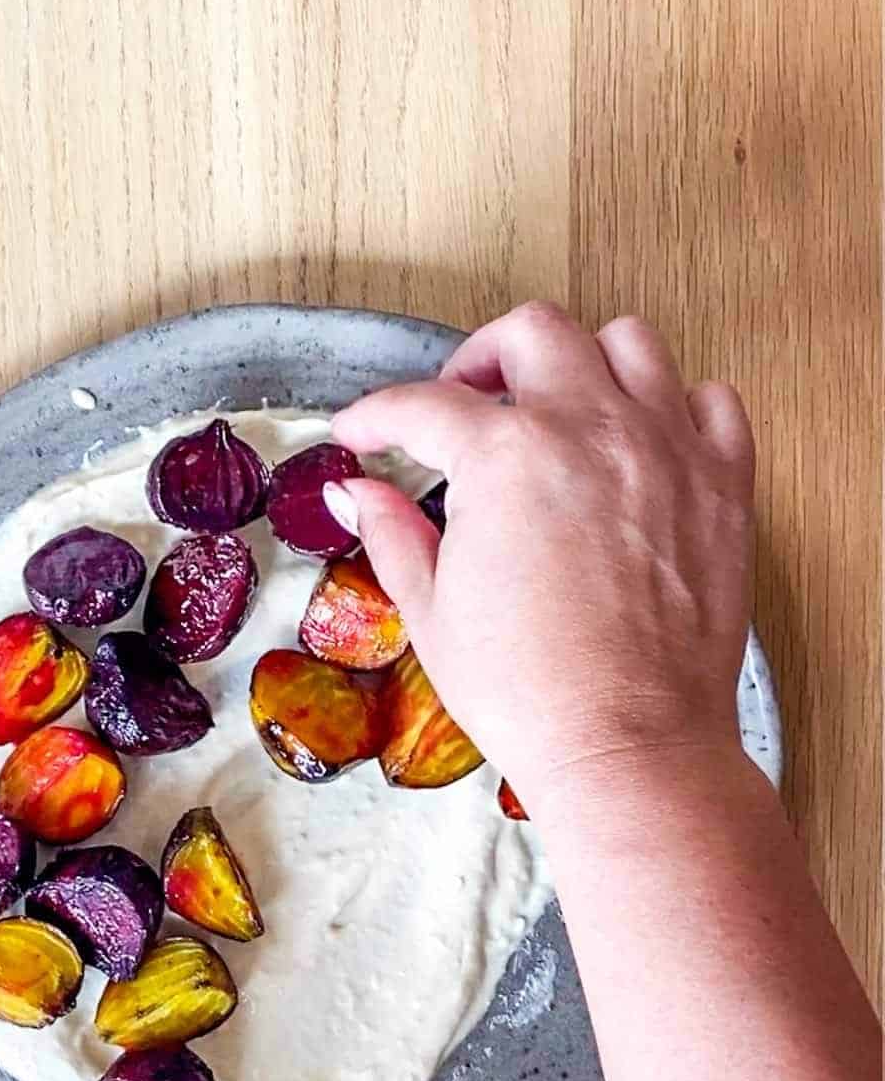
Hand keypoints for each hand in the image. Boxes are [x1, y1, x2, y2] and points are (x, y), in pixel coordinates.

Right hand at [326, 301, 755, 814]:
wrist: (627, 747)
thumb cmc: (527, 692)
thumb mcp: (432, 613)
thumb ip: (392, 535)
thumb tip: (357, 494)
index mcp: (505, 457)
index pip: (424, 405)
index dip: (378, 415)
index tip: (361, 432)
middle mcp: (590, 428)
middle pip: (532, 333)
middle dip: (482, 358)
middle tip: (462, 405)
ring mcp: (666, 448)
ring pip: (628, 343)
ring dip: (581, 362)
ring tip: (556, 409)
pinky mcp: (723, 485)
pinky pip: (710, 401)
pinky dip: (674, 405)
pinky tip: (641, 443)